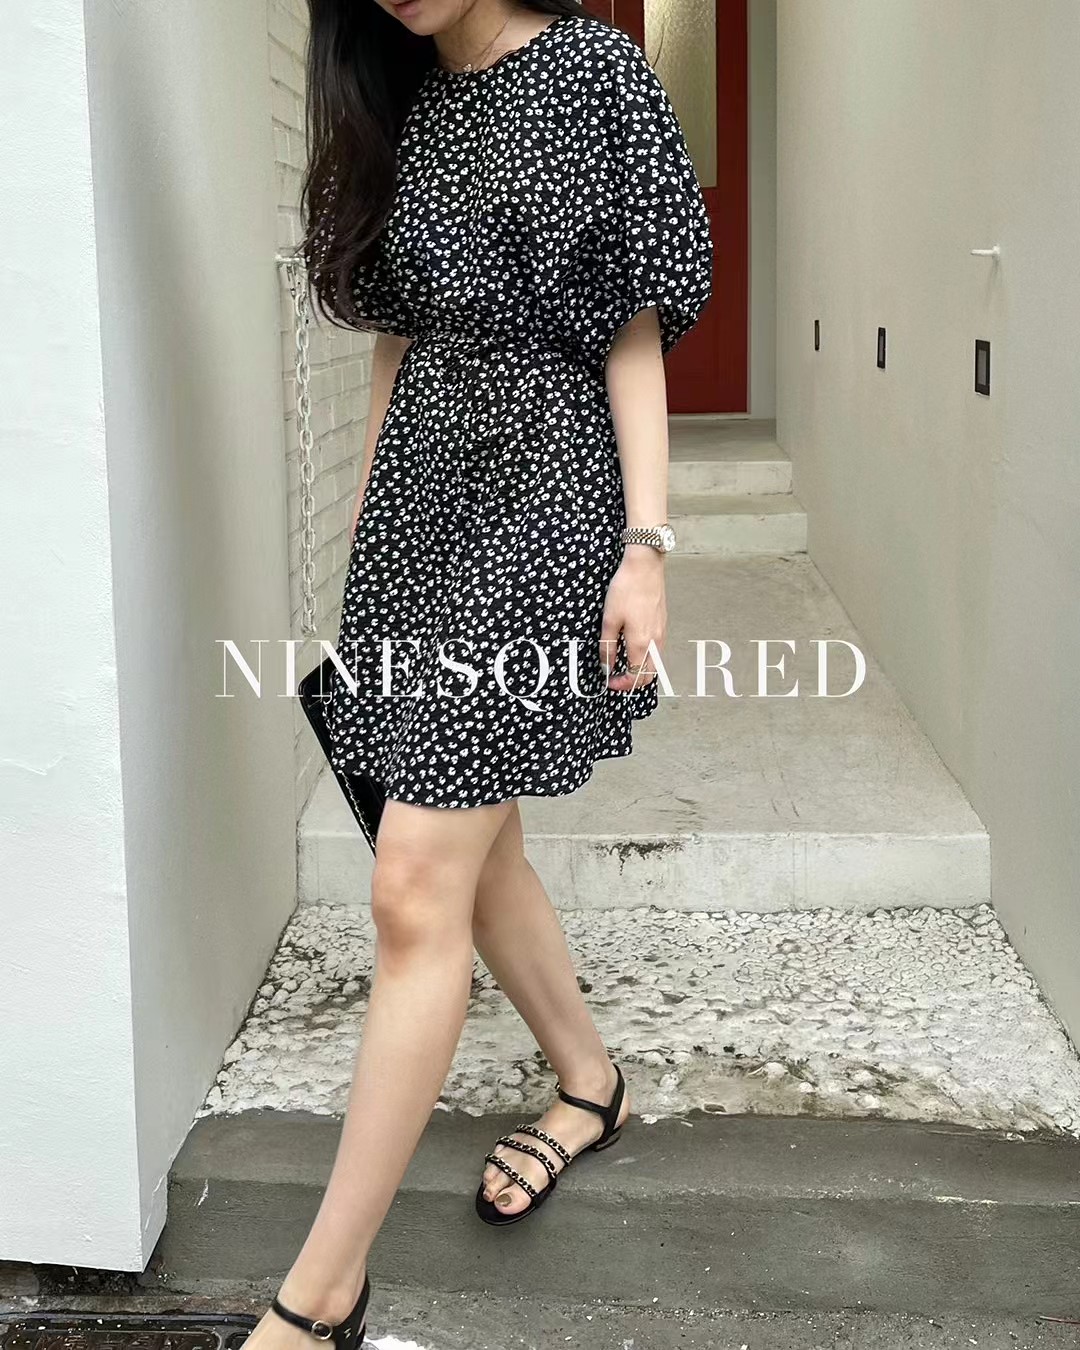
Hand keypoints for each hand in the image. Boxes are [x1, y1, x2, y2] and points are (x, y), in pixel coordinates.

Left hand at [599, 547, 665, 690]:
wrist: (645, 566)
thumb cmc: (626, 589)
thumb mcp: (609, 620)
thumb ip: (607, 646)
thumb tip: (605, 666)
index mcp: (641, 643)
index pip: (636, 677)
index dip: (622, 685)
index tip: (609, 682)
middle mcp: (655, 641)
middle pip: (649, 675)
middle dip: (633, 682)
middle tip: (617, 678)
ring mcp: (662, 633)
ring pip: (656, 663)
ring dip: (641, 670)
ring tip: (624, 664)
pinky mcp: (663, 624)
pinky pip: (658, 650)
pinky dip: (648, 658)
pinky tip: (635, 648)